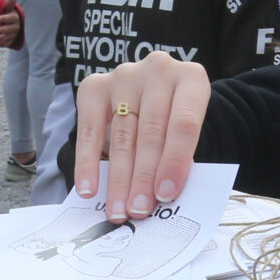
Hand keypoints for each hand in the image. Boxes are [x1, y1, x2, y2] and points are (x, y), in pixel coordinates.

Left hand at [0, 6, 21, 47]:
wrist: (11, 25)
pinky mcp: (11, 41)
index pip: (12, 18)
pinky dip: (2, 44)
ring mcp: (14, 34)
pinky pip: (7, 44)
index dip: (5, 18)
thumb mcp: (8, 9)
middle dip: (3, 30)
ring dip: (1, 38)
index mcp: (15, 18)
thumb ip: (10, 4)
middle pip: (11, 29)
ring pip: (9, 37)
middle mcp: (16, 27)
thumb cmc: (8, 15)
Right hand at [74, 52, 210, 221]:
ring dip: (118, 178)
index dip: (175, 160)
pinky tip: (88, 188)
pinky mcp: (94, 85)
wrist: (155, 94)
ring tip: (118, 210)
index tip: (166, 194)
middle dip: (144, 176)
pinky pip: (89, 129)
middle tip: (138, 210)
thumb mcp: (187, 133)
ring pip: (122, 134)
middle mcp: (158, 69)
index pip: (184, 122)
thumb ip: (179, 157)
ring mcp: (124, 75)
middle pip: (150, 131)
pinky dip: (87, 162)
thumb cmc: (175, 121)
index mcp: (191, 78)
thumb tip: (161, 197)